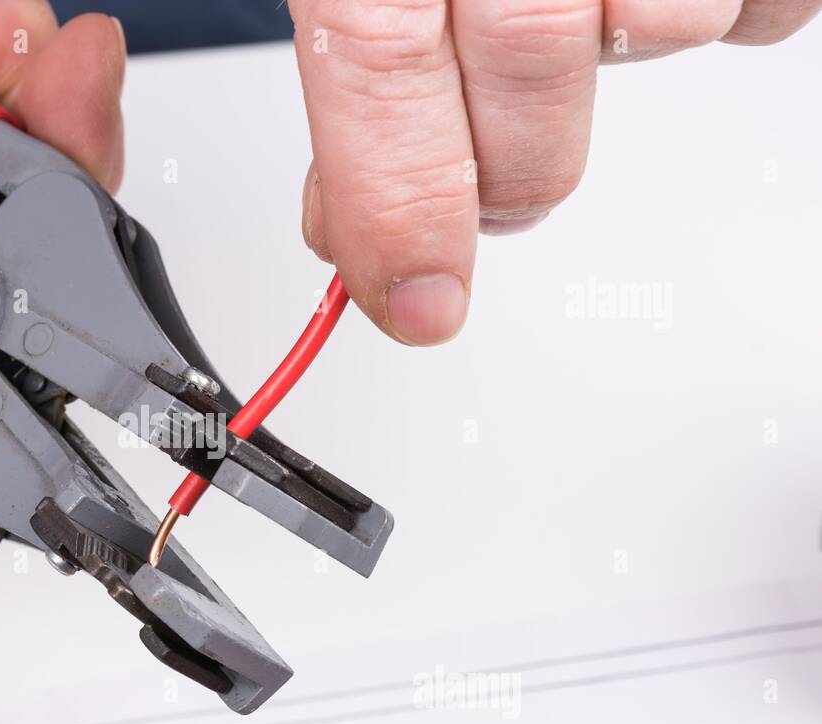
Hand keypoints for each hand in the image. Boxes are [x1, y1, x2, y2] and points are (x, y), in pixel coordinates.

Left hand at [289, 0, 819, 343]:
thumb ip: (354, 51)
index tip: (413, 303)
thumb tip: (348, 225)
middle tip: (488, 173)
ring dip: (611, 51)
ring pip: (660, 34)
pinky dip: (721, 6)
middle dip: (504, 170)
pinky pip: (767, 4)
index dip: (400, 211)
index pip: (384, 68)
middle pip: (529, 86)